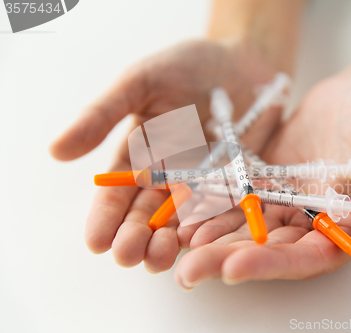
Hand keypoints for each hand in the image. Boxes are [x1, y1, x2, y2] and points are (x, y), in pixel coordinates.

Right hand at [50, 40, 282, 271]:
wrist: (244, 62)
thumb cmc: (190, 66)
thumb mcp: (142, 82)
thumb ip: (103, 114)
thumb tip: (56, 151)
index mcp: (140, 155)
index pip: (116, 193)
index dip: (104, 218)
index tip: (96, 241)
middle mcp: (168, 176)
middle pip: (146, 216)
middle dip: (134, 238)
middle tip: (127, 254)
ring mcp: (203, 183)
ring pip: (180, 223)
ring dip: (167, 243)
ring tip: (158, 257)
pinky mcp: (236, 184)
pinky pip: (221, 212)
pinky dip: (209, 228)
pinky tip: (199, 242)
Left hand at [174, 72, 350, 287]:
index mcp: (346, 227)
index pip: (307, 256)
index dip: (271, 263)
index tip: (234, 266)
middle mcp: (311, 222)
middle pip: (268, 248)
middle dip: (228, 259)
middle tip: (189, 270)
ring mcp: (286, 201)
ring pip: (246, 226)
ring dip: (212, 238)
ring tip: (177, 246)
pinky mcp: (266, 179)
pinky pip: (237, 195)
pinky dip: (212, 204)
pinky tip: (184, 212)